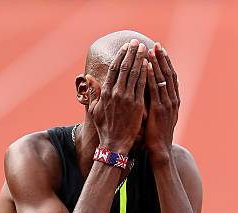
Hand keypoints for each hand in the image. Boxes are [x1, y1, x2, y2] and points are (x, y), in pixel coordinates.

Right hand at [87, 39, 147, 154]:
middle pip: (125, 67)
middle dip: (131, 53)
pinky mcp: (137, 105)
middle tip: (137, 42)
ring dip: (140, 59)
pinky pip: (142, 85)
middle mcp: (116, 93)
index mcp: (105, 93)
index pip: (114, 69)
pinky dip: (146, 73)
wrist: (114, 144)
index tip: (125, 47)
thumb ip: (93, 92)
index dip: (120, 56)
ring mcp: (127, 98)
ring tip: (144, 48)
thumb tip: (88, 77)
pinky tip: (149, 64)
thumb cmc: (104, 128)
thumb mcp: (94, 109)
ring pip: (135, 73)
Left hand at [146, 43, 179, 161]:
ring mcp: (167, 105)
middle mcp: (173, 100)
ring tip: (150, 50)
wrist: (160, 151)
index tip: (160, 50)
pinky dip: (151, 76)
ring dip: (157, 63)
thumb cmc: (157, 136)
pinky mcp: (159, 110)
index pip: (171, 77)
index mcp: (174, 101)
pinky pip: (155, 89)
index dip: (166, 63)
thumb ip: (159, 105)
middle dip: (162, 59)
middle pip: (169, 74)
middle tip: (156, 45)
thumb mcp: (161, 118)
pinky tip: (147, 66)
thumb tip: (154, 95)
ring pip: (163, 78)